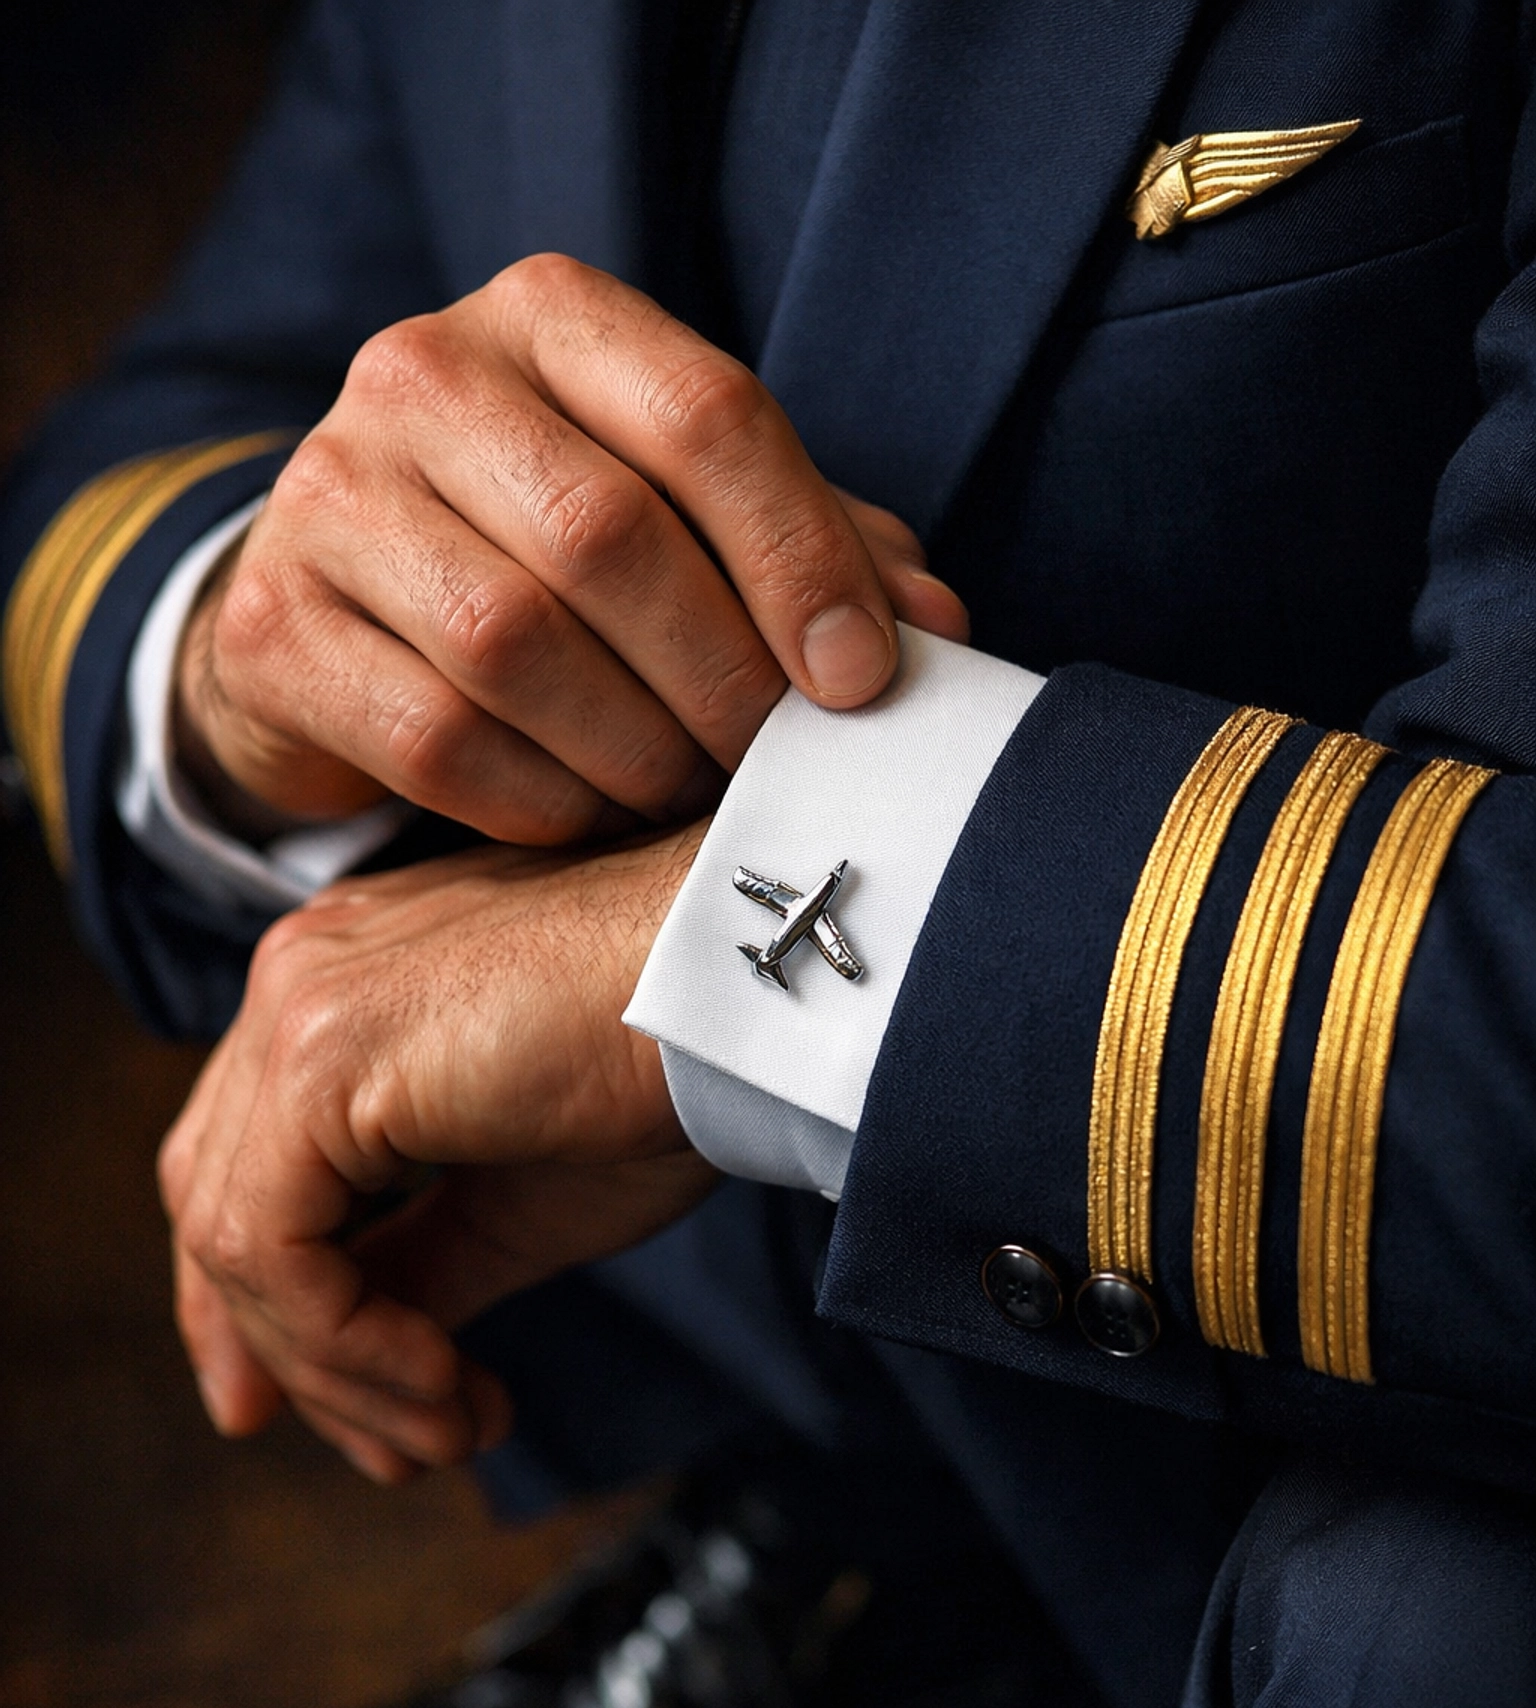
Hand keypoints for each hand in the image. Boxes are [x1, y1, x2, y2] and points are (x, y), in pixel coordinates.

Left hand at [158, 831, 715, 1482]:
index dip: (275, 1313)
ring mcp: (298, 1009)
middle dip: (300, 1361)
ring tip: (454, 1429)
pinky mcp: (320, 1057)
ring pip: (237, 1241)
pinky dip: (342, 1342)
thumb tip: (367, 1363)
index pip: (248, 1171)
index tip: (359, 1418)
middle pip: (222, 1209)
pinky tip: (443, 1382)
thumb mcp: (521, 1201)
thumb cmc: (670, 1072)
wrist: (752, 994)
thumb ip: (421, 1266)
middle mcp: (299, 983)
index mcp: (344, 996)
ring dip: (340, 1372)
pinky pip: (270, 1246)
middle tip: (401, 1456)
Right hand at [175, 257, 967, 840]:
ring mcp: (328, 495)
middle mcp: (422, 374)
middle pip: (608, 537)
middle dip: (719, 677)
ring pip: (513, 644)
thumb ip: (812, 547)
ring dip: (633, 749)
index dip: (802, 559)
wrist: (343, 601)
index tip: (863, 680)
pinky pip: (438, 739)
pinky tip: (588, 814)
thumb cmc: (553, 549)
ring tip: (684, 793)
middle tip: (770, 763)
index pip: (706, 415)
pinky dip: (541, 800)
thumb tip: (939, 630)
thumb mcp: (688, 515)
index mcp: (550, 316)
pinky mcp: (276, 625)